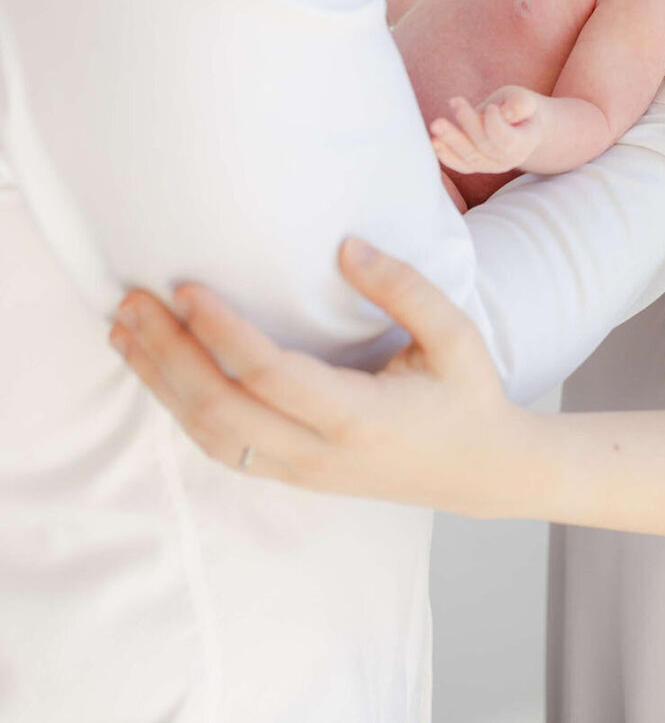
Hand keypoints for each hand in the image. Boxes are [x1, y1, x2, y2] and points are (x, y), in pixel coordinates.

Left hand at [109, 240, 527, 513]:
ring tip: (124, 330)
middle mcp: (320, 454)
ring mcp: (301, 472)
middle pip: (221, 410)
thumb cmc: (467, 394)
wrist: (482, 471)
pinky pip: (221, 445)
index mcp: (360, 419)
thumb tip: (345, 247)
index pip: (271, 377)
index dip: (222, 333)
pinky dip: (180, 406)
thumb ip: (403, 288)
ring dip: (161, 382)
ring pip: (210, 435)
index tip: (186, 288)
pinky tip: (158, 369)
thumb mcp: (455, 334)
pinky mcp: (291, 475)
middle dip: (169, 355)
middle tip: (132, 301)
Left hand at [430, 86, 544, 173]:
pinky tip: (434, 142)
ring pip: (470, 156)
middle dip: (468, 123)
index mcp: (525, 142)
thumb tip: (506, 113)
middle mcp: (509, 159)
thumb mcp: (524, 99)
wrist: (516, 126)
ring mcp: (491, 166)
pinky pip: (461, 165)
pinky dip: (447, 155)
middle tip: (454, 101)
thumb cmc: (518, 108)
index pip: (506, 139)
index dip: (495, 124)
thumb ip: (520, 104)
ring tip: (437, 124)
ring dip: (451, 140)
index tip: (490, 107)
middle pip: (484, 145)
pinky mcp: (476, 166)